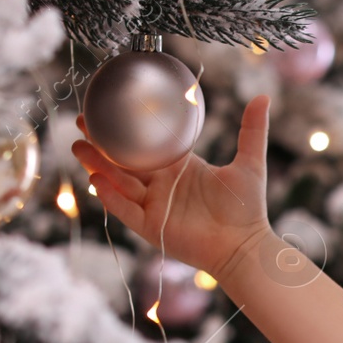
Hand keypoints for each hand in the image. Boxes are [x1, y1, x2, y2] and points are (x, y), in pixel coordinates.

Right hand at [71, 93, 273, 280]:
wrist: (245, 245)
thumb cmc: (248, 209)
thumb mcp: (250, 163)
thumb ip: (252, 130)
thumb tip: (264, 97)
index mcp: (180, 169)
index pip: (147, 146)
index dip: (127, 130)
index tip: (108, 111)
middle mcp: (163, 186)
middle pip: (125, 162)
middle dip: (103, 145)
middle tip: (83, 124)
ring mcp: (155, 207)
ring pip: (119, 183)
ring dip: (98, 166)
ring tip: (79, 148)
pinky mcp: (152, 227)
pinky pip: (126, 210)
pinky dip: (111, 197)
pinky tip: (97, 181)